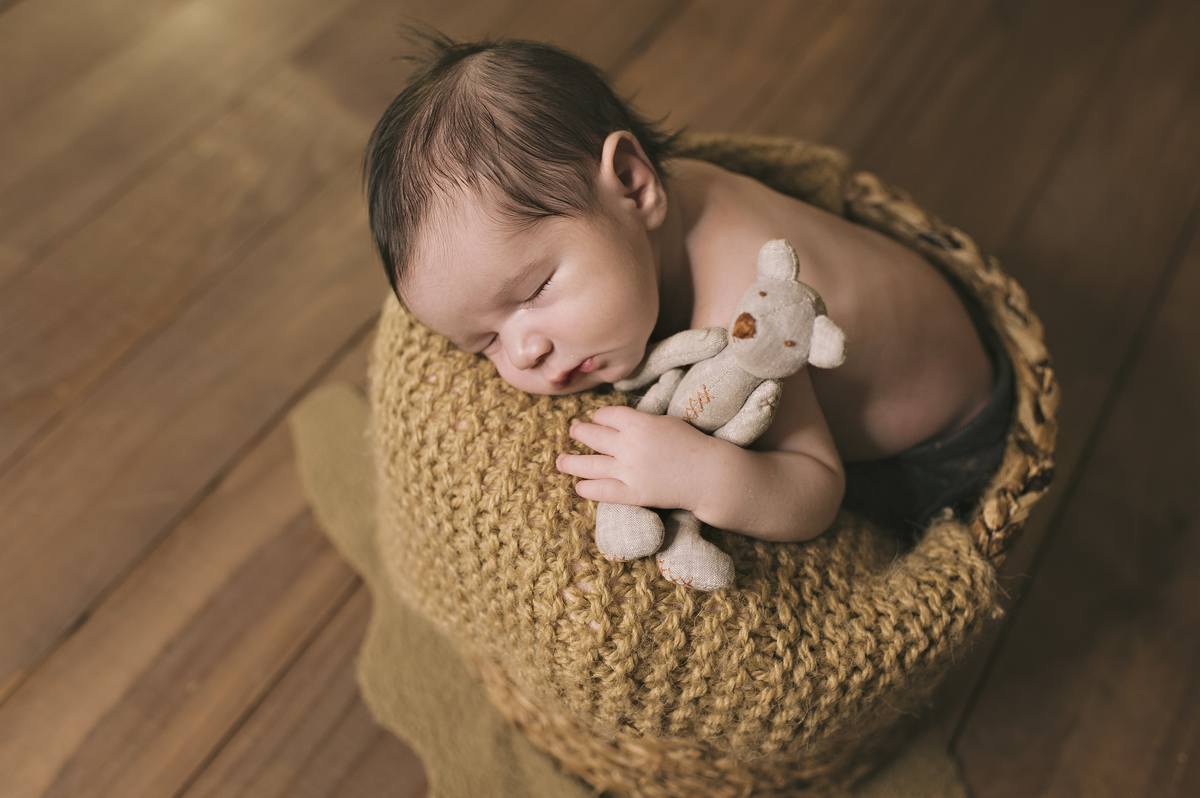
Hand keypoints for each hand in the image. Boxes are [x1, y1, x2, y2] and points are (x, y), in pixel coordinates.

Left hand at [556, 406, 715, 509]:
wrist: (708, 474)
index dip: (598, 416)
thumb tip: (616, 422)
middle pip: (592, 436)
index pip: (606, 415)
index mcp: (638, 423)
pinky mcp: (632, 493)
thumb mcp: (664, 422)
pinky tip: (580, 486)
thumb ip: (639, 421)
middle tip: (573, 430)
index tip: (597, 419)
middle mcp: (628, 445)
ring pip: (588, 464)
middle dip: (579, 431)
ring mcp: (628, 471)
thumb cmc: (691, 444)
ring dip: (570, 462)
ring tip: (560, 461)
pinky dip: (587, 488)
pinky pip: (601, 491)